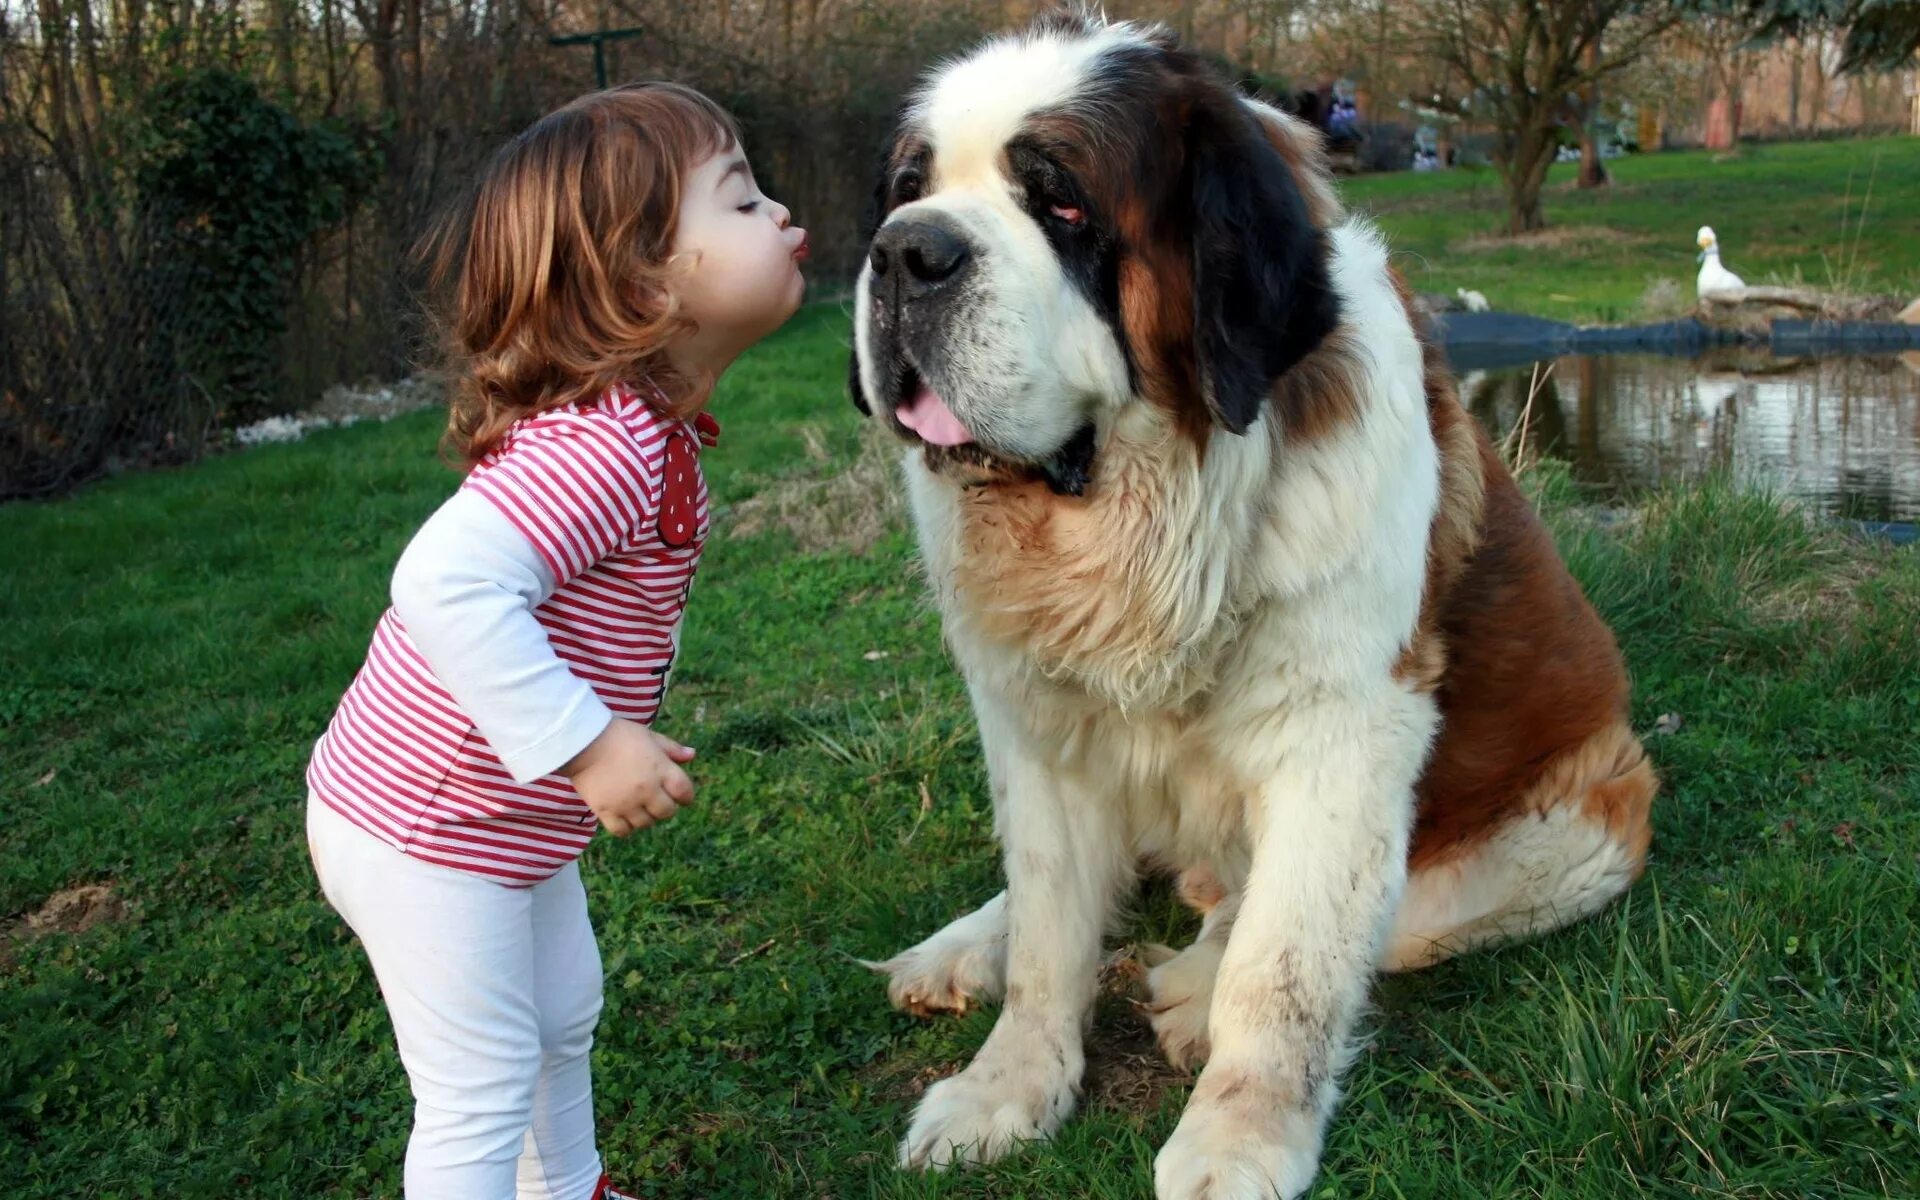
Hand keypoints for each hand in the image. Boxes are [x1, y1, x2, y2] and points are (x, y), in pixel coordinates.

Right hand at [560, 719, 695, 835]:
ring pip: (646, 823)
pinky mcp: (606, 811)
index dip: (685, 795)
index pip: (685, 793)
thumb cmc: (618, 735)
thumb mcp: (649, 737)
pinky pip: (623, 831)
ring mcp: (627, 803)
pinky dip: (626, 826)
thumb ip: (672, 749)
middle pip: (667, 812)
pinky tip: (623, 815)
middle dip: (665, 807)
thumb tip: (692, 755)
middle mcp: (647, 789)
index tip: (678, 794)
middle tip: (655, 799)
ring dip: (645, 817)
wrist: (582, 741)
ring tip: (637, 805)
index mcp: (661, 769)